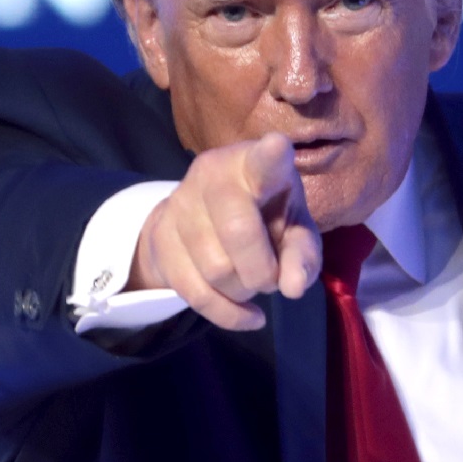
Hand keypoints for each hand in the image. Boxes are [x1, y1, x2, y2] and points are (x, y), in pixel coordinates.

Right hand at [127, 133, 320, 329]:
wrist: (204, 215)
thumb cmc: (266, 215)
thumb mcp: (295, 229)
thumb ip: (302, 255)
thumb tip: (294, 288)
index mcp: (254, 163)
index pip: (263, 161)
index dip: (270, 156)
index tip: (277, 146)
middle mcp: (213, 173)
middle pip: (237, 231)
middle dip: (262, 271)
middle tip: (271, 278)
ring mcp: (180, 201)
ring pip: (215, 269)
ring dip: (243, 290)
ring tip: (252, 281)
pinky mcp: (159, 234)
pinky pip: (195, 292)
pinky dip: (227, 313)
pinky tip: (248, 315)